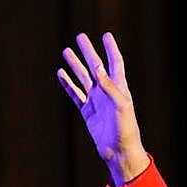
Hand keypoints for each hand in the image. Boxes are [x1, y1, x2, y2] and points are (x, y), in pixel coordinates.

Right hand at [57, 32, 148, 185]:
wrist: (119, 152)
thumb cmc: (125, 130)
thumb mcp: (121, 106)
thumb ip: (110, 87)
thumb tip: (98, 68)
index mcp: (120, 89)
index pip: (115, 64)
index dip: (111, 49)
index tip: (106, 35)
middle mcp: (108, 93)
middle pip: (96, 67)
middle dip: (88, 52)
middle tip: (80, 36)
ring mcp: (97, 102)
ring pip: (84, 79)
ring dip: (76, 65)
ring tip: (66, 51)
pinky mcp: (88, 112)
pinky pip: (76, 94)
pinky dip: (68, 84)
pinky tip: (61, 73)